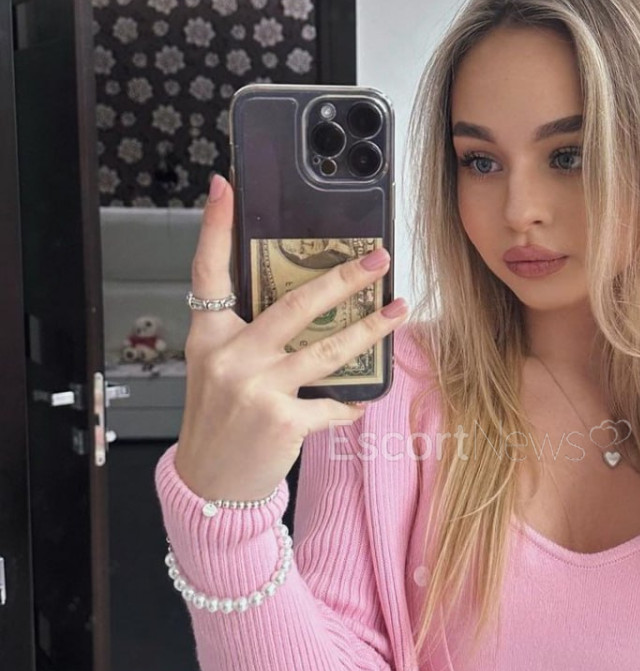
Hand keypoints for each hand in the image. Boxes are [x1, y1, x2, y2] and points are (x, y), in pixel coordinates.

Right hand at [173, 173, 406, 501]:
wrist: (210, 483)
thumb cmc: (220, 420)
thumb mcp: (219, 370)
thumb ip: (250, 337)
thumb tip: (308, 306)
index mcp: (209, 336)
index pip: (207, 272)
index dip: (214, 228)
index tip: (224, 188)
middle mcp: (230, 357)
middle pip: (294, 306)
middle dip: (342, 279)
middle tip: (377, 259)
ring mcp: (256, 389)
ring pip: (328, 350)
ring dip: (371, 329)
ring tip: (400, 311)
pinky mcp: (283, 420)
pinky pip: (332, 403)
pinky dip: (347, 404)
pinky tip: (356, 402)